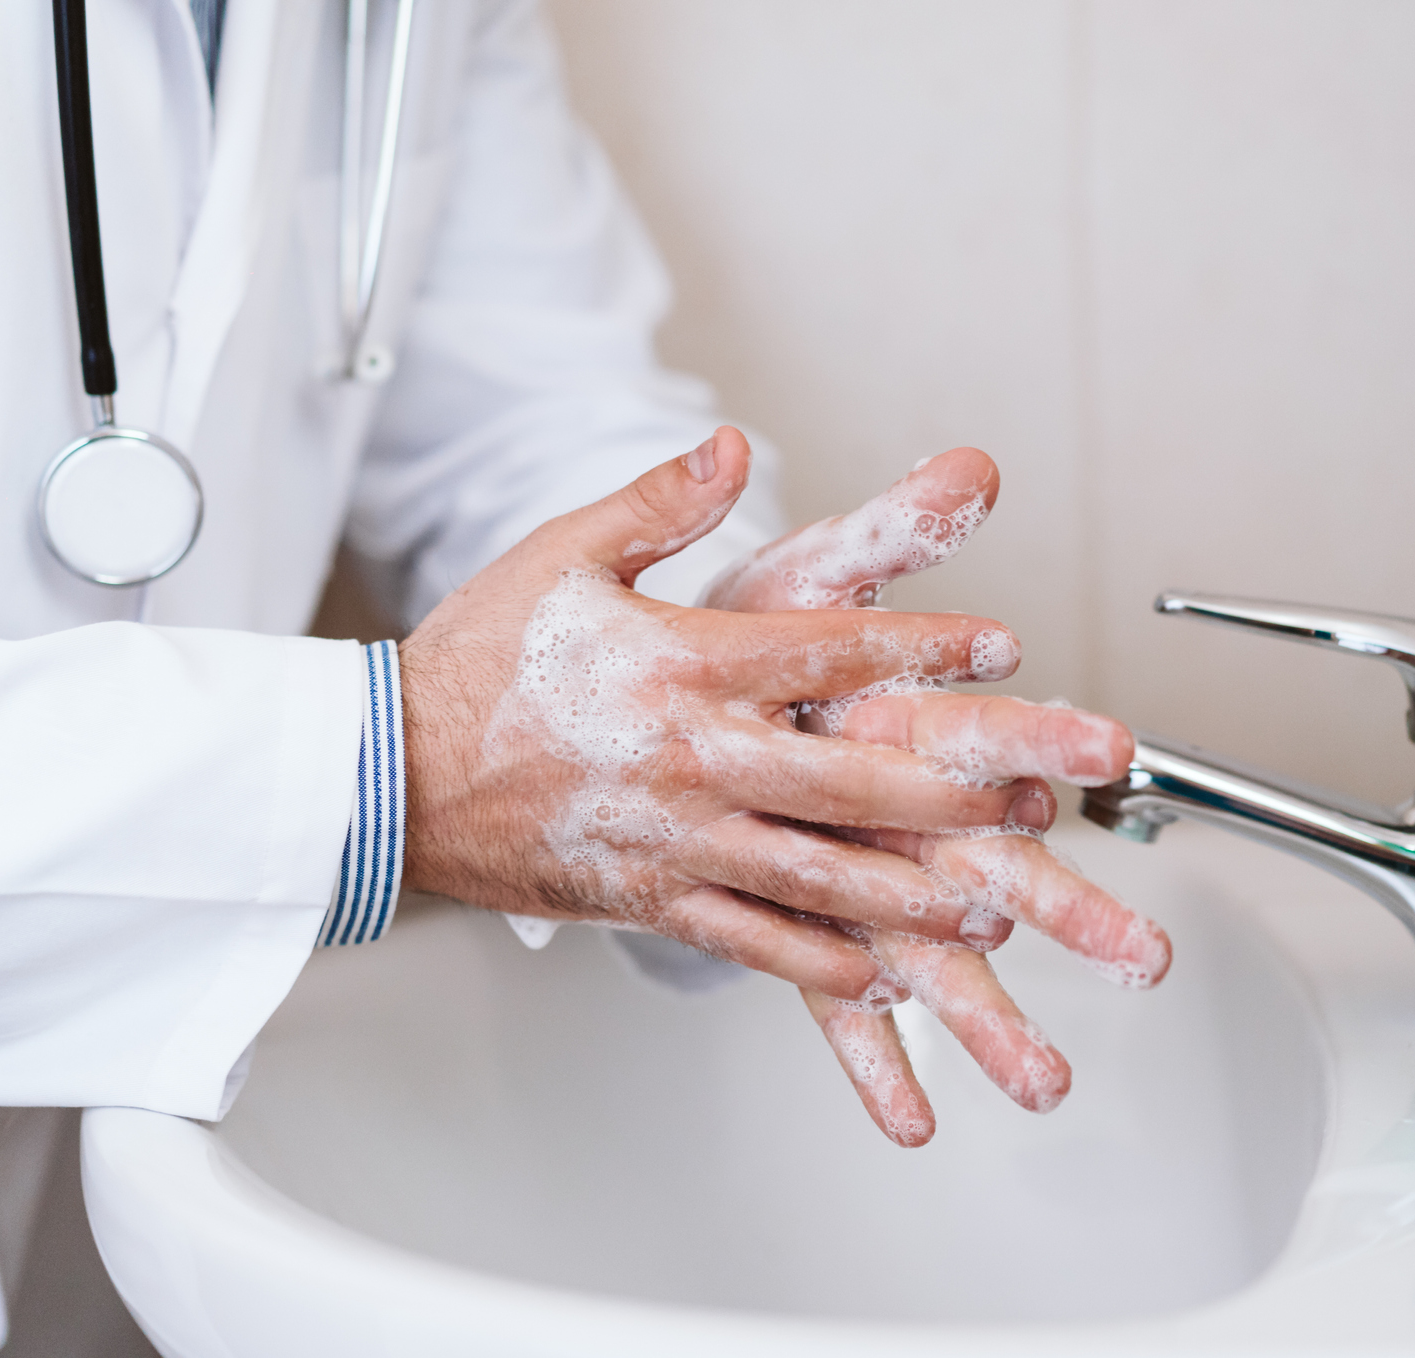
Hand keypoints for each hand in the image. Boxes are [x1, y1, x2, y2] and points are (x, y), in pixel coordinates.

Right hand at [397, 428, 1046, 1002]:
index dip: (921, 648)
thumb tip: (734, 445)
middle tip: (1029, 798)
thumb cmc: (473, 662)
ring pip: (812, 875)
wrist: (385, 775)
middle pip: (845, 779)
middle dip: (949, 791)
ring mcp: (671, 839)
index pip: (825, 651)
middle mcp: (688, 758)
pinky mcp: (646, 898)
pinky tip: (877, 969)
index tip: (998, 645)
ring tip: (983, 902)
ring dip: (908, 892)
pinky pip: (747, 940)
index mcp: (678, 664)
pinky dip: (817, 959)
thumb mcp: (562, 555)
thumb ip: (659, 502)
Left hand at [701, 448, 1171, 1145]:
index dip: (1048, 739)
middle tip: (1142, 958)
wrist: (691, 688)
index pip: (993, 729)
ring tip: (1042, 1083)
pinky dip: (873, 1056)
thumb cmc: (767, 629)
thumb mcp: (819, 568)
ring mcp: (865, 871)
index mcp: (911, 719)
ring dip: (991, 1016)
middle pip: (996, 863)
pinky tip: (908, 1120)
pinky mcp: (809, 918)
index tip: (1112, 758)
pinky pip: (838, 1000)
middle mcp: (906, 808)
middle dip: (1071, 909)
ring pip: (936, 951)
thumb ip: (894, 528)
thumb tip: (974, 465)